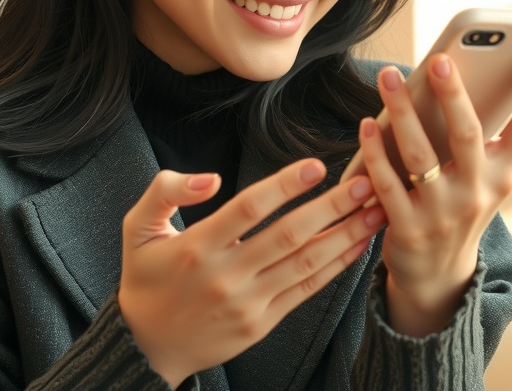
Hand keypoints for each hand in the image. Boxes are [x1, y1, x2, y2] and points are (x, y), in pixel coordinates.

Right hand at [118, 160, 385, 385]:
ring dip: (345, 236)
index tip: (315, 165)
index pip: (248, 210)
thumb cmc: (146, 278)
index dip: (284, 186)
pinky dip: (335, 267)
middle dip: (331, 208)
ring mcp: (247, 303)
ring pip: (305, 264)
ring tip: (375, 212)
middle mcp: (225, 276)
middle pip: (287, 236)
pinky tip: (357, 245)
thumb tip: (212, 179)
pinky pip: (305, 290)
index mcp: (196, 248)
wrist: (148, 345)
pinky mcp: (262, 323)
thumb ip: (165, 190)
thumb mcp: (137, 227)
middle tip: (365, 184)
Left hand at [359, 46, 511, 336]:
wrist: (439, 277)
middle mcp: (479, 192)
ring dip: (402, 111)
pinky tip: (365, 126)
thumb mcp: (484, 179)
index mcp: (505, 173)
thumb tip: (460, 73)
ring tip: (387, 77)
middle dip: (454, 93)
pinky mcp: (408, 229)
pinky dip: (375, 152)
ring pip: (419, 153)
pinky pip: (388, 182)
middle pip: (468, 133)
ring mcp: (444, 213)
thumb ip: (480, 136)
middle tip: (440, 58)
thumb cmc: (460, 207)